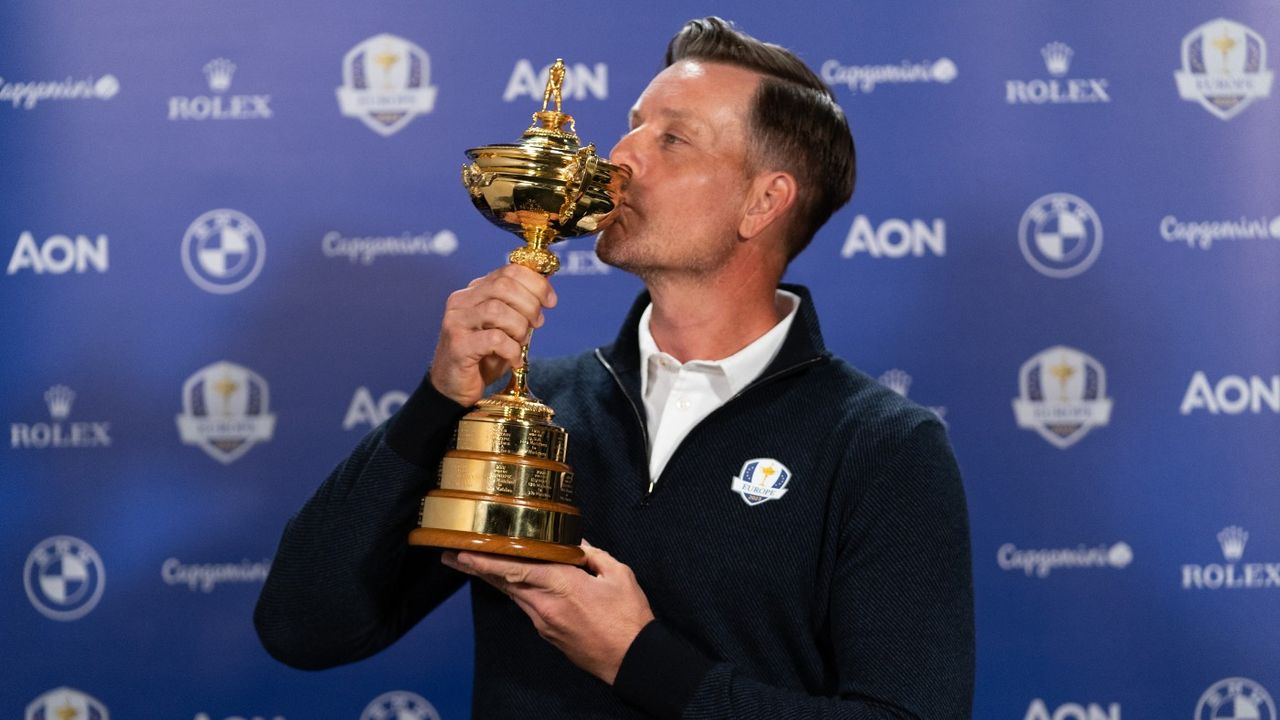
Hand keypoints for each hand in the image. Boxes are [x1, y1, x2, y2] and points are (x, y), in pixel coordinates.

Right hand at [429, 265, 556, 406]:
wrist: (454, 388)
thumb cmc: (483, 357)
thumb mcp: (505, 328)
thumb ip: (519, 308)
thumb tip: (546, 288)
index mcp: (474, 292)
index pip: (508, 272)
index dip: (535, 283)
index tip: (550, 301)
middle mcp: (461, 302)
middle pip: (503, 286)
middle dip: (530, 304)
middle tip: (538, 323)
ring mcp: (457, 323)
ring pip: (497, 310)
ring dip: (519, 327)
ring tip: (522, 342)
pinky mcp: (458, 346)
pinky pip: (494, 339)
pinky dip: (512, 350)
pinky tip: (515, 359)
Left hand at [441, 542, 654, 684]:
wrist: (632, 660)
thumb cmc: (629, 619)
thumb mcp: (619, 575)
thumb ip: (594, 555)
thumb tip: (577, 544)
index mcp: (563, 586)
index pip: (517, 569)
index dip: (488, 561)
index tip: (464, 553)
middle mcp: (546, 606)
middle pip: (505, 583)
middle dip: (477, 568)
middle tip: (451, 556)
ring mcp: (544, 623)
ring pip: (514, 595)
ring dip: (493, 579)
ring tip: (471, 565)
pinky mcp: (548, 634)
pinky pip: (527, 606)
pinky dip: (515, 591)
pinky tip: (510, 582)